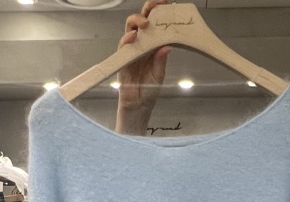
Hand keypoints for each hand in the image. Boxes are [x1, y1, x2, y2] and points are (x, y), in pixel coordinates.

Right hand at [115, 0, 171, 134]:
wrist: (138, 104)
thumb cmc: (149, 88)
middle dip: (147, 10)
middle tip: (155, 6)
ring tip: (144, 23)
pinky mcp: (122, 58)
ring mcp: (131, 50)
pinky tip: (132, 38)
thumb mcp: (159, 74)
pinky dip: (127, 40)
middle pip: (141, 20)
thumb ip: (161, 60)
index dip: (159, 11)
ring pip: (130, 29)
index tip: (166, 3)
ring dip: (136, 22)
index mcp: (152, 44)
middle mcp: (141, 44)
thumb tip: (167, 47)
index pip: (155, 23)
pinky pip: (122, 45)